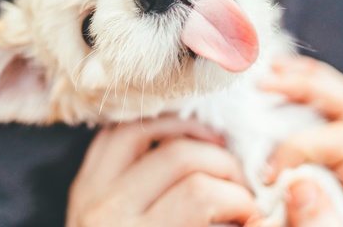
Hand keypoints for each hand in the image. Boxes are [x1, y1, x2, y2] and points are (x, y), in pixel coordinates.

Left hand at [66, 117, 257, 226]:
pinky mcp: (83, 182)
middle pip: (180, 157)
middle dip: (223, 165)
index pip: (200, 194)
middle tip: (240, 185)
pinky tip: (176, 137)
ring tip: (214, 149)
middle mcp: (109, 213)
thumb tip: (259, 215)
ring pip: (144, 130)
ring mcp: (90, 193)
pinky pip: (115, 134)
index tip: (253, 212)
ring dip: (187, 132)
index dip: (239, 199)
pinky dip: (148, 128)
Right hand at [256, 56, 342, 226]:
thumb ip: (312, 225)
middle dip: (304, 88)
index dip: (300, 148)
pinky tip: (273, 78)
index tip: (265, 172)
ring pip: (341, 93)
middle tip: (261, 84)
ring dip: (302, 77)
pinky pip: (327, 98)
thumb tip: (301, 185)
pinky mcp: (338, 144)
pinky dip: (301, 82)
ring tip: (265, 73)